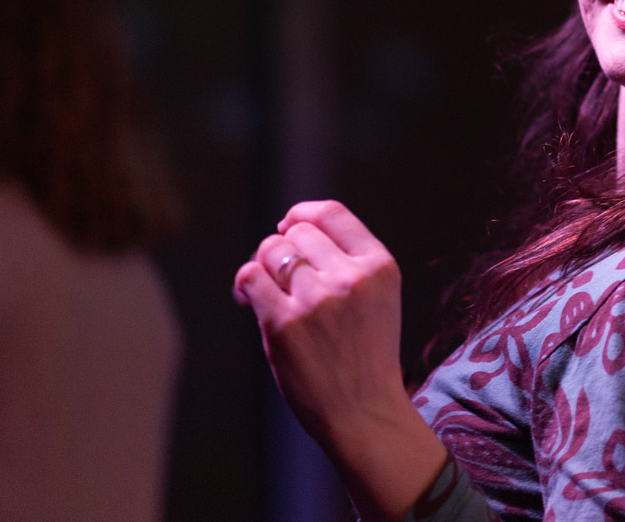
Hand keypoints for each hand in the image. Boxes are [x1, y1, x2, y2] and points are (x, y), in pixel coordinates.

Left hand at [234, 200, 446, 520]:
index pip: (333, 213)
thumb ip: (345, 261)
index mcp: (380, 266)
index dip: (303, 214)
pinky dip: (244, 285)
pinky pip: (250, 278)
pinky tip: (249, 301)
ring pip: (270, 250)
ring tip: (265, 289)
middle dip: (282, 247)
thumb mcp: (376, 297)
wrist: (362, 411)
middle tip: (279, 274)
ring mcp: (317, 300)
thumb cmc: (364, 354)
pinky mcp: (285, 324)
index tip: (289, 226)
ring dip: (262, 265)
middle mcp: (351, 277)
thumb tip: (287, 229)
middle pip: (297, 232)